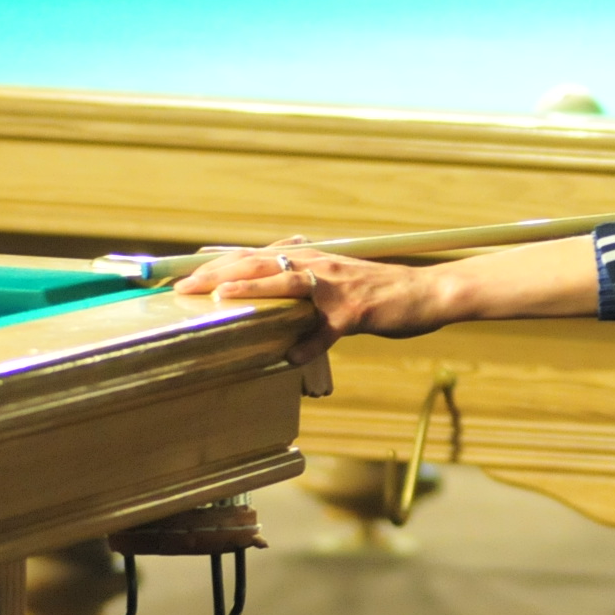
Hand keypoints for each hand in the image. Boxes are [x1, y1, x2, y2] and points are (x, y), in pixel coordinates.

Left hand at [174, 244, 454, 364]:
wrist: (429, 292)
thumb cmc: (385, 292)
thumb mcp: (341, 284)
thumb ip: (309, 293)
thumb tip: (280, 310)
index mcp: (313, 259)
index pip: (257, 256)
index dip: (219, 263)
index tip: (185, 271)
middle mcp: (320, 266)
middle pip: (261, 263)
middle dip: (220, 273)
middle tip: (185, 285)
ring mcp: (338, 288)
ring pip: (288, 282)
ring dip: (254, 288)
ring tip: (222, 297)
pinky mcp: (356, 312)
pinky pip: (326, 331)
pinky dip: (308, 345)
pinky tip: (290, 358)